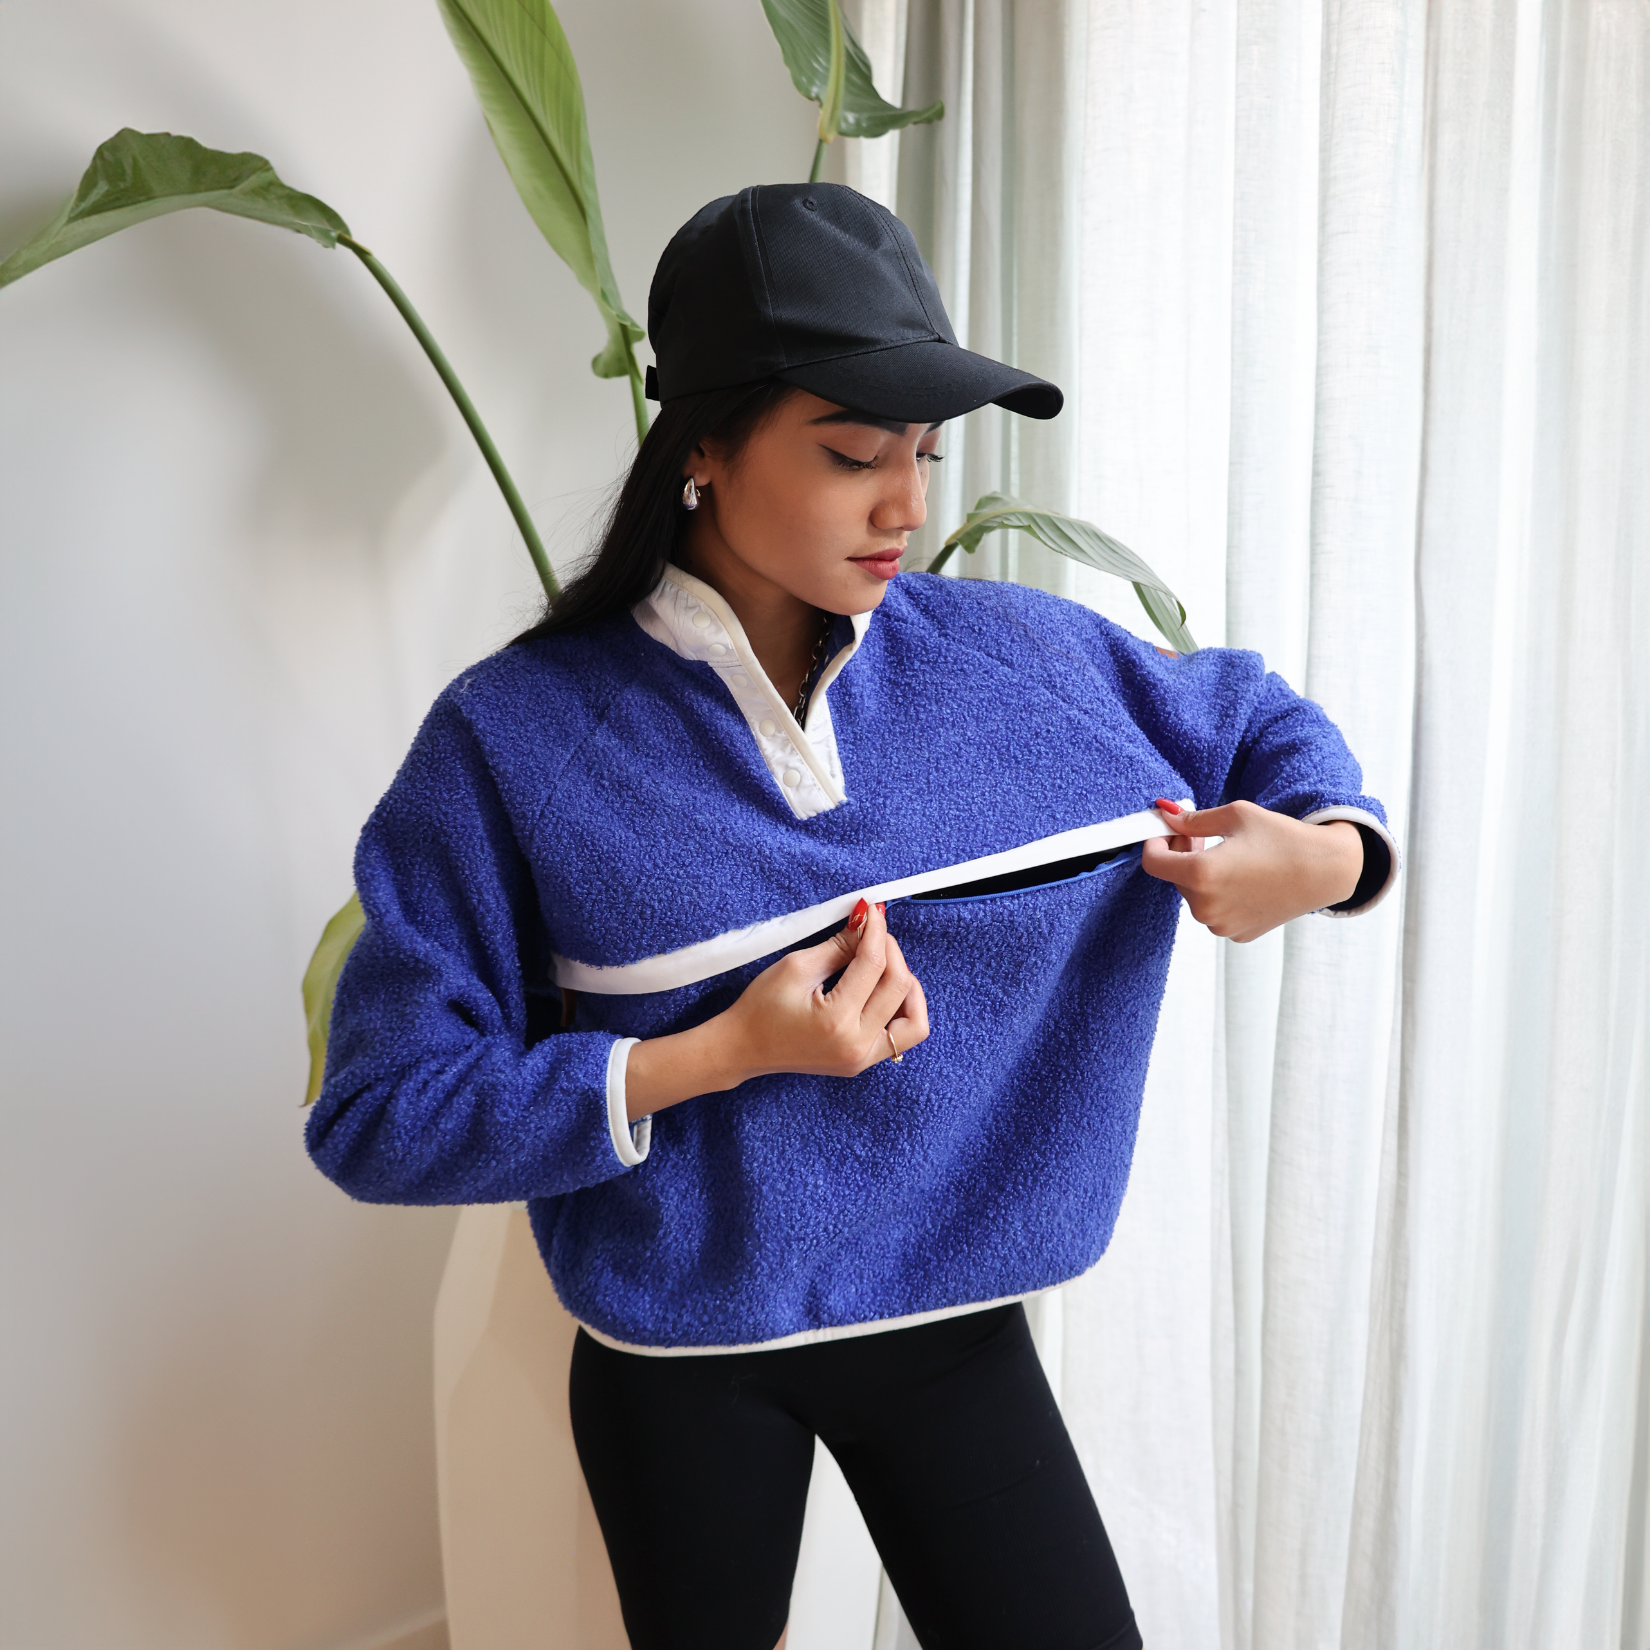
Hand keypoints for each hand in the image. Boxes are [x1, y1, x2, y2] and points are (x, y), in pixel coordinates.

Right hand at [624, 899, 929, 1119]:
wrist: (743, 1047)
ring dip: (907, 986)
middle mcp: (856, 1046)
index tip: (872, 911)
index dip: (876, 931)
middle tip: (873, 933)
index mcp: (837, 1021)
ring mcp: (861, 1059)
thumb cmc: (760, 1009)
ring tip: (884, 966)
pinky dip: (901, 1009)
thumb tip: (867, 924)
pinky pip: (902, 1036)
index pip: (874, 964)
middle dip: (891, 951)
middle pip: (900, 986)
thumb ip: (839, 946)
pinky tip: (882, 990)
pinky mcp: (862, 1062)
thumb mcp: (796, 966)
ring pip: (915, 1020)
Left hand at [1140, 801, 1362, 942]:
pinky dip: (1220, 895)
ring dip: (1200, 876)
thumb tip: (1165, 815)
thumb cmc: (1283, 838)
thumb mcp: (1235, 816)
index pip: (1152, 862)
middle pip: (1174, 878)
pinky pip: (1215, 911)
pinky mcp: (1237, 934)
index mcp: (1201, 874)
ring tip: (1228, 856)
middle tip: (1202, 837)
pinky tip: (1244, 878)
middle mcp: (1206, 907)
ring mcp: (1222, 925)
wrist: (1326, 871)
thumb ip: (1192, 820)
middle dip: (1182, 856)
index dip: (1155, 843)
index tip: (1167, 833)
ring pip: (1195, 896)